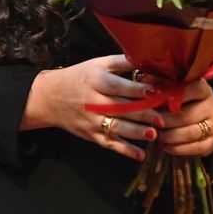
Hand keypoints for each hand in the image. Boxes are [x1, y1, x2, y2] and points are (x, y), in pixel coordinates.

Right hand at [22, 54, 160, 161]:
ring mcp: (92, 121)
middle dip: (141, 115)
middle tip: (161, 119)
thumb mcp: (99, 64)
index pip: (116, 86)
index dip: (135, 89)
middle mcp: (93, 102)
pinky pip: (110, 144)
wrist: (50, 98)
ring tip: (154, 135)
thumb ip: (122, 62)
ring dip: (135, 133)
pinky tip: (140, 155)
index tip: (154, 92)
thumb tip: (147, 58)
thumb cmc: (80, 77)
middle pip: (119, 109)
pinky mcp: (91, 135)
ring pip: (116, 129)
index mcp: (95, 81)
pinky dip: (125, 151)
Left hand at [139, 75, 212, 161]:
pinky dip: (177, 149)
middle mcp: (212, 106)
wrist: (193, 119)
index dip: (173, 94)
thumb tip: (146, 84)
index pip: (193, 88)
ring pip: (190, 133)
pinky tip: (164, 146)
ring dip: (169, 136)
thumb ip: (160, 84)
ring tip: (155, 135)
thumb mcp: (170, 89)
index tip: (155, 98)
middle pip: (187, 115)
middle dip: (165, 121)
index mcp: (203, 89)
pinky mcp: (212, 142)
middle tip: (150, 123)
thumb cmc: (177, 101)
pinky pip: (195, 148)